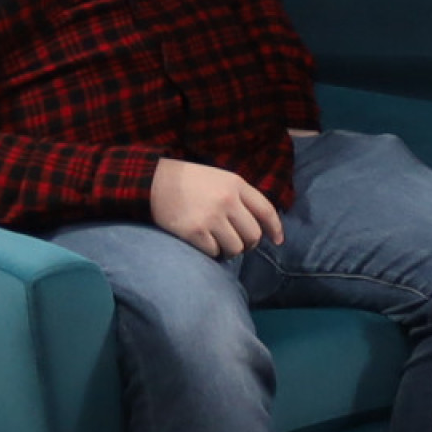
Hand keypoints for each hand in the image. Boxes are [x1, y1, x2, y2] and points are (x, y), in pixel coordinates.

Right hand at [150, 158, 284, 258]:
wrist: (154, 182)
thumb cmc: (190, 182)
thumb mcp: (220, 179)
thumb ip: (241, 197)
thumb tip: (261, 227)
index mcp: (236, 184)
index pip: (266, 210)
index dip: (275, 228)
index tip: (277, 241)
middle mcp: (227, 201)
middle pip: (253, 235)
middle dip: (248, 243)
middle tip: (238, 242)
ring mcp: (211, 217)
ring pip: (236, 248)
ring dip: (230, 250)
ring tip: (218, 242)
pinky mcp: (195, 232)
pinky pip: (215, 253)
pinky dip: (212, 252)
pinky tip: (203, 242)